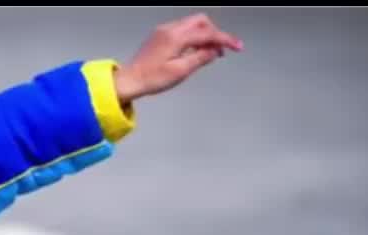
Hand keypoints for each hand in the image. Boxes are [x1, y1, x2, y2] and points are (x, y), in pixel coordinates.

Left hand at [115, 13, 242, 103]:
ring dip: (204, 35)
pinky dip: (193, 37)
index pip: (208, 33)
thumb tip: (215, 51)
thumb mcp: (180, 72)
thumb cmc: (151, 78)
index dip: (225, 39)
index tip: (238, 46)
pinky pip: (183, 29)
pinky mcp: (160, 35)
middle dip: (214, 33)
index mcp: (176, 37)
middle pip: (201, 21)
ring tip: (209, 53)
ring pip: (192, 24)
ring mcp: (164, 30)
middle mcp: (170, 29)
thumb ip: (200, 58)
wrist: (130, 80)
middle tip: (220, 50)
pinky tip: (195, 51)